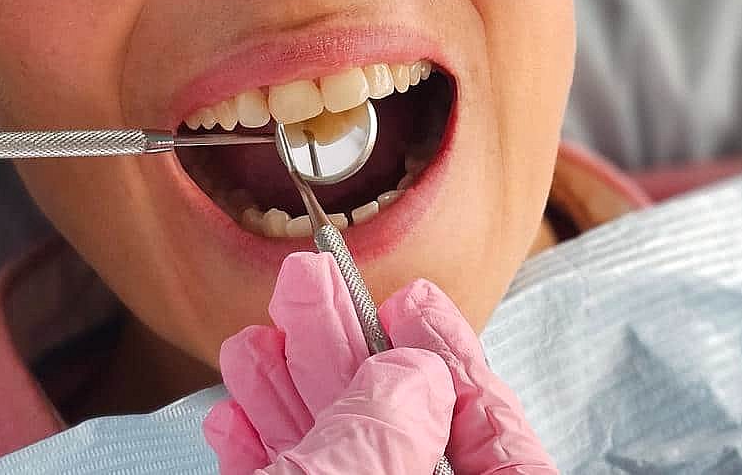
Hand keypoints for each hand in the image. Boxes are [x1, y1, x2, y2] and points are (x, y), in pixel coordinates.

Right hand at [204, 251, 555, 473]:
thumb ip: (386, 431)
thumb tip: (412, 372)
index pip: (505, 447)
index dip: (457, 362)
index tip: (414, 302)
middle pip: (407, 437)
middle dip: (347, 354)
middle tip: (308, 284)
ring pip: (342, 464)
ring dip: (291, 399)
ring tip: (255, 340)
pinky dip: (268, 460)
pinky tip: (236, 417)